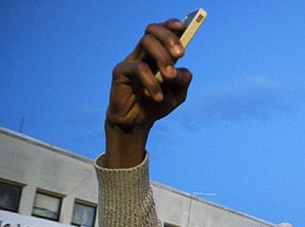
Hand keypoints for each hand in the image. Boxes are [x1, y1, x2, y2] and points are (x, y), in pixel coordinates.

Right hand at [105, 19, 193, 166]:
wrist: (137, 122)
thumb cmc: (157, 104)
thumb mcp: (178, 94)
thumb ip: (184, 81)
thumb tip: (182, 71)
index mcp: (158, 55)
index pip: (162, 31)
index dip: (171, 25)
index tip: (183, 27)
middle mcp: (144, 54)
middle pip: (152, 31)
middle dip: (169, 38)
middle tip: (181, 54)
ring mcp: (131, 60)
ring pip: (146, 43)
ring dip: (163, 58)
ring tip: (170, 77)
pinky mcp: (120, 71)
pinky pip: (138, 68)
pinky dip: (152, 82)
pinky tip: (158, 97)